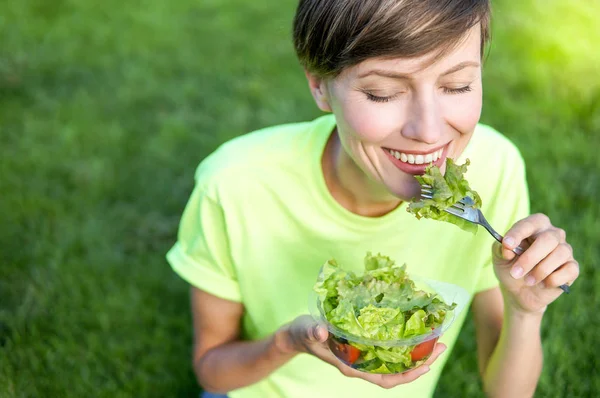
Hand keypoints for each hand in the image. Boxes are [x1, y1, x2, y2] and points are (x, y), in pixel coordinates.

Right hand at [275, 315, 445, 388]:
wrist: (297, 334)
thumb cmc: (302, 333)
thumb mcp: (306, 330)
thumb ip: (313, 331)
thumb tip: (321, 331)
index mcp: (352, 365)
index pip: (385, 378)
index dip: (407, 375)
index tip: (427, 364)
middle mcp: (361, 364)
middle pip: (397, 371)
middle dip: (421, 361)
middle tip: (441, 343)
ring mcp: (363, 356)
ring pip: (395, 361)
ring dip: (416, 352)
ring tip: (434, 337)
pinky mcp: (363, 345)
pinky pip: (388, 350)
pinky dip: (403, 343)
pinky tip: (412, 330)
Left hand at [493, 213, 579, 313]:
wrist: (520, 291)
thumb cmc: (510, 267)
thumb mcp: (500, 258)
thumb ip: (500, 249)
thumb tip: (507, 247)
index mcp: (535, 226)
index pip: (530, 223)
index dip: (518, 233)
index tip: (507, 245)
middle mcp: (553, 234)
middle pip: (548, 239)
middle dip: (530, 258)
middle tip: (515, 273)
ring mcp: (565, 250)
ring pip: (560, 254)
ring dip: (540, 271)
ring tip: (527, 281)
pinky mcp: (572, 267)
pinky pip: (569, 270)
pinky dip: (554, 279)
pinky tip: (543, 284)